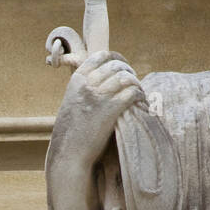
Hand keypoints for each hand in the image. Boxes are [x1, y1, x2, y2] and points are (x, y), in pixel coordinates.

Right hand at [56, 51, 145, 165]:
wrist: (68, 154)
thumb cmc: (71, 133)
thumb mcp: (72, 102)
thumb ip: (84, 89)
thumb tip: (104, 80)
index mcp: (77, 79)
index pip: (101, 56)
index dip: (117, 59)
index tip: (124, 67)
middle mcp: (87, 84)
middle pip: (116, 66)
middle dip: (129, 72)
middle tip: (134, 83)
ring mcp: (99, 96)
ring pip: (126, 77)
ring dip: (136, 84)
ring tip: (139, 93)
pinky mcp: (111, 109)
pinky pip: (132, 93)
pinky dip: (140, 96)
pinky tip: (141, 103)